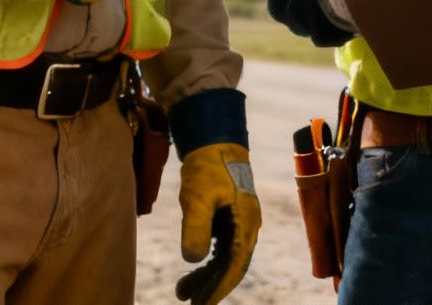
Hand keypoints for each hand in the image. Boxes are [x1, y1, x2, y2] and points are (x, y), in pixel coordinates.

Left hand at [174, 143, 260, 304]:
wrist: (215, 142)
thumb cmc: (207, 167)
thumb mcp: (197, 197)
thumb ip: (196, 228)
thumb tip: (193, 260)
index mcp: (245, 221)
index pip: (235, 264)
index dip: (219, 287)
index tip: (202, 304)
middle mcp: (248, 225)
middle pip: (233, 265)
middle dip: (213, 287)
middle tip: (191, 304)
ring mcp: (241, 222)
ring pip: (227, 258)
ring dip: (208, 276)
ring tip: (183, 291)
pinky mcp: (232, 218)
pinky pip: (223, 248)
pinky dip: (209, 262)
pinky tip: (195, 269)